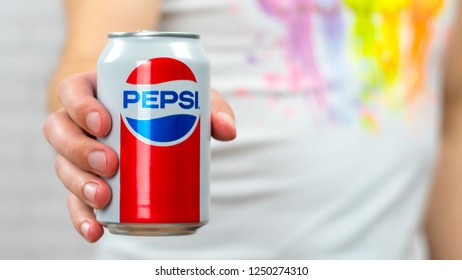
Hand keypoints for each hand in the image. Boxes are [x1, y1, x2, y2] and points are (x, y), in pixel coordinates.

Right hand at [43, 70, 235, 241]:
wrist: (169, 128)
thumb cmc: (174, 107)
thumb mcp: (191, 100)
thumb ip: (211, 110)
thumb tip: (227, 131)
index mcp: (99, 91)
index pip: (72, 91)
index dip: (80, 105)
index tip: (105, 122)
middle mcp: (82, 122)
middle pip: (59, 130)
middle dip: (79, 149)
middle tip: (111, 163)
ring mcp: (82, 153)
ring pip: (62, 165)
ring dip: (78, 184)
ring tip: (104, 197)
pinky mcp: (89, 181)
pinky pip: (74, 198)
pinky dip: (82, 217)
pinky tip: (96, 230)